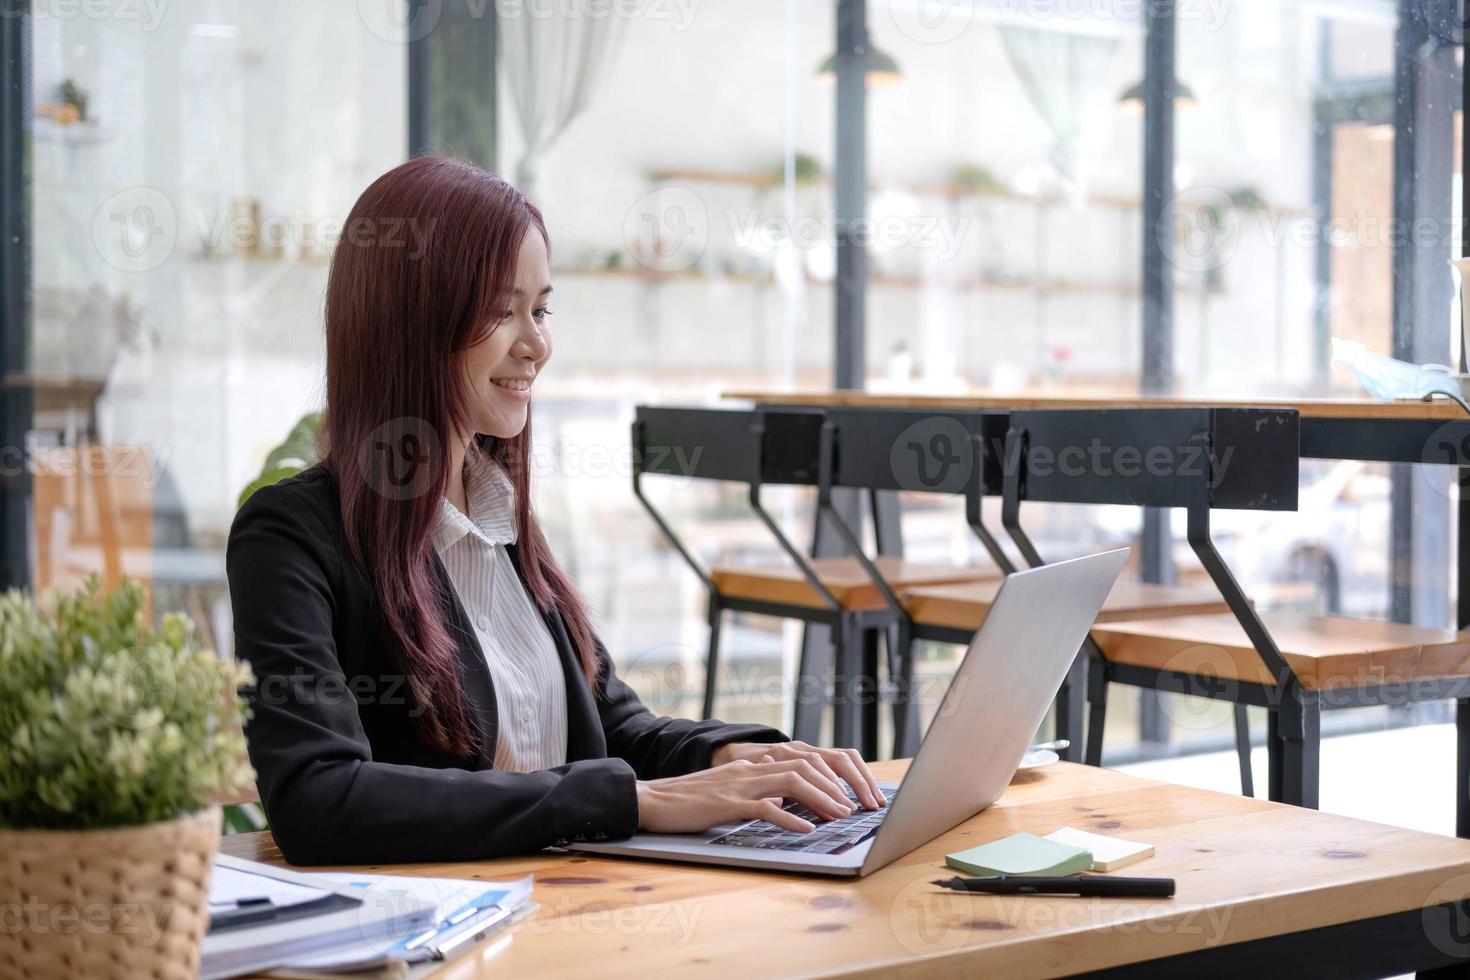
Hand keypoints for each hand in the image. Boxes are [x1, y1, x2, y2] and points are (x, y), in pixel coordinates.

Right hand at [635, 756, 856, 834]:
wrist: (653, 799)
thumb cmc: (687, 800)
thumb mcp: (727, 790)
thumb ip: (753, 789)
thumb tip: (778, 797)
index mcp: (751, 767)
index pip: (798, 763)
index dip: (825, 779)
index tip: (843, 797)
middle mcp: (749, 770)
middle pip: (802, 768)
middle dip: (831, 787)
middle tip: (850, 807)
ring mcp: (738, 785)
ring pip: (790, 783)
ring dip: (819, 799)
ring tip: (838, 815)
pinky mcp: (727, 804)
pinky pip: (764, 808)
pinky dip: (789, 819)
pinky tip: (805, 829)